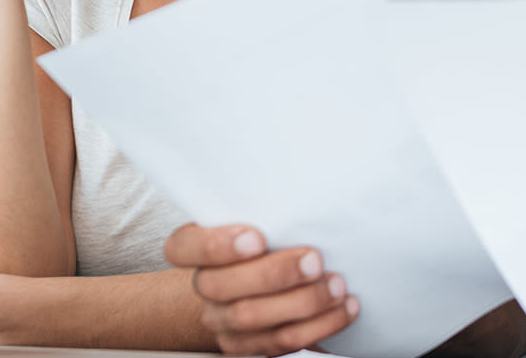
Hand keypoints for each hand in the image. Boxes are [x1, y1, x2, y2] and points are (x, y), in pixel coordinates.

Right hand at [163, 224, 358, 355]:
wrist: (263, 282)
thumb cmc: (269, 237)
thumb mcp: (261, 216)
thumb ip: (268, 208)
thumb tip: (306, 184)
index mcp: (195, 248)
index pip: (181, 248)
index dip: (215, 245)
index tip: (257, 238)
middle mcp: (205, 286)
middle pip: (221, 287)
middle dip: (274, 274)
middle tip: (314, 259)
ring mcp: (223, 321)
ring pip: (253, 317)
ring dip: (303, 302)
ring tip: (336, 285)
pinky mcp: (247, 346)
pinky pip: (281, 342)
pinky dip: (319, 324)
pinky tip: (343, 307)